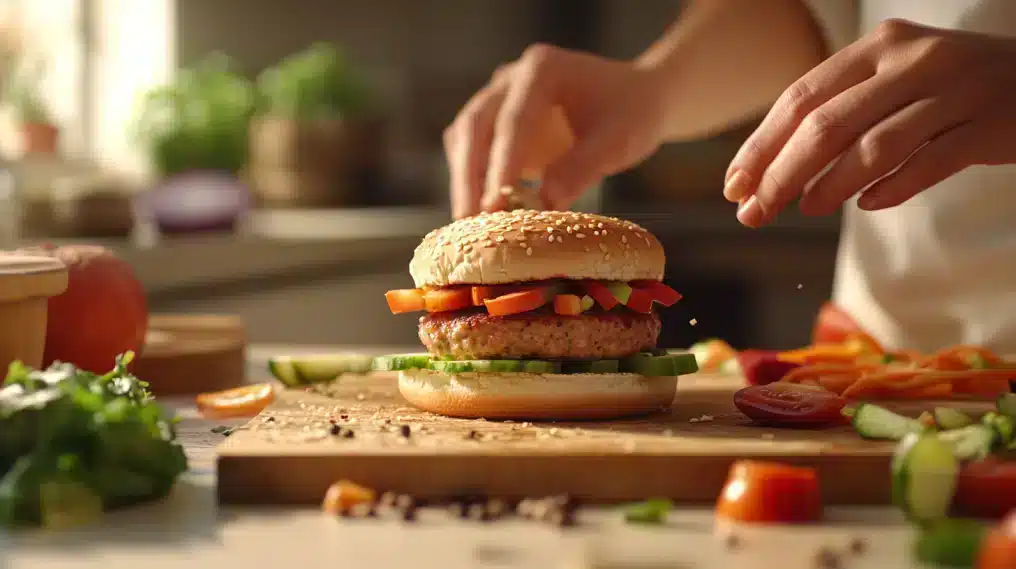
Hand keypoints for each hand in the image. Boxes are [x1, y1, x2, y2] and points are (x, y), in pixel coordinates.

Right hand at [444, 44, 668, 217]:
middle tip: (468, 220)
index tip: (495, 205)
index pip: (513, 121)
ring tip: (468, 223)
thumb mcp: (618, 141)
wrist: (636, 101)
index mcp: (542, 69)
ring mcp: (499, 98)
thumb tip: (545, 203)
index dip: (502, 165)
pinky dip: (472, 179)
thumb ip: (581, 168)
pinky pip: (471, 150)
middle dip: (470, 176)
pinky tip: (478, 212)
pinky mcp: (495, 123)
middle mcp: (511, 78)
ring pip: (464, 137)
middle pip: (475, 126)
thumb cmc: (632, 115)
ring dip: (464, 180)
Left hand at [723, 19, 1015, 226]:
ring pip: (874, 146)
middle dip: (781, 174)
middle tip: (754, 213)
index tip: (733, 186)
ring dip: (829, 186)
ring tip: (805, 209)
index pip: (801, 98)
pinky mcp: (988, 124)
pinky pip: (929, 163)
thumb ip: (840, 112)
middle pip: (827, 124)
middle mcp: (913, 60)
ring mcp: (954, 90)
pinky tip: (866, 205)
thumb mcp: (892, 79)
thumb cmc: (947, 87)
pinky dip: (892, 188)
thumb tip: (770, 168)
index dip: (761, 146)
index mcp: (878, 47)